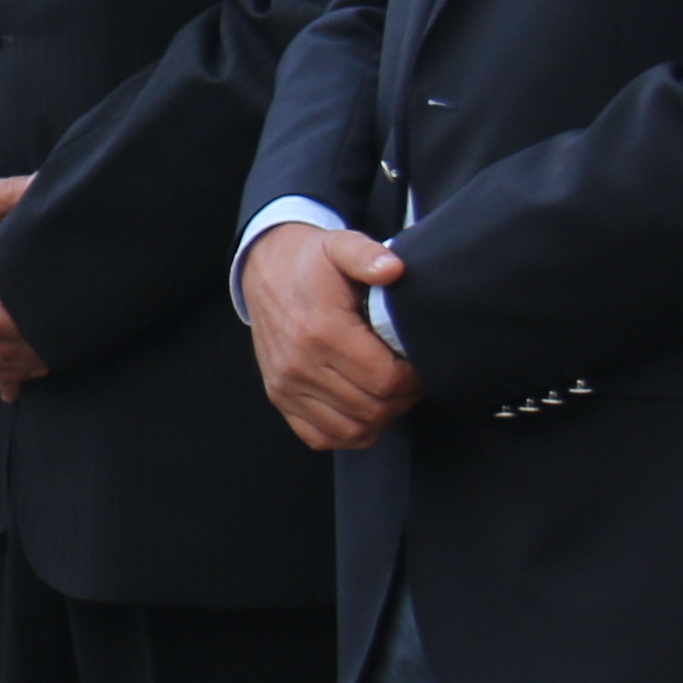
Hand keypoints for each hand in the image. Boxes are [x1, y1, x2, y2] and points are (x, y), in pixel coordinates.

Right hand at [242, 223, 422, 450]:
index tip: (418, 364)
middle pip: (371, 408)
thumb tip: (393, 269)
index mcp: (321, 330)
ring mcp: (287, 385)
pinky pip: (321, 437)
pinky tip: (363, 410)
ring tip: (390, 393)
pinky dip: (349, 432)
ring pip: (351, 430)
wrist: (264, 269)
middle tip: (411, 379)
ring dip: (380, 418)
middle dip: (402, 399)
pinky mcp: (279, 397)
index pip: (384, 379)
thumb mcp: (340, 245)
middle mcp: (300, 364)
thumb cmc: (310, 262)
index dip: (413, 379)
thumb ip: (368, 256)